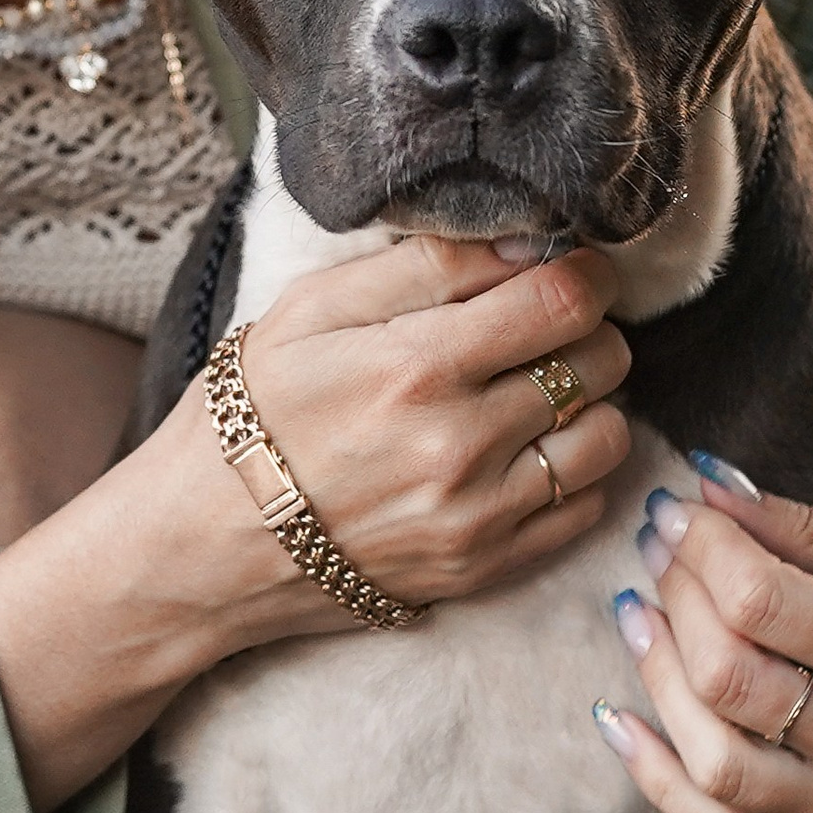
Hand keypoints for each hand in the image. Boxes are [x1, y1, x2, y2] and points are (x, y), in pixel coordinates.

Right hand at [0, 237, 630, 810]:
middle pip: (600, 362)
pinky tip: (526, 449)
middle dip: (586, 329)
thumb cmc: (253, 409)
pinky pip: (586, 507)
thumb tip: (524, 244)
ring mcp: (478, 516)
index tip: (574, 267)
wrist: (204, 544)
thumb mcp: (312, 308)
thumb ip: (424, 265)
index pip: (564, 299)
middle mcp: (460, 445)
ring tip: (538, 390)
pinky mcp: (484, 567)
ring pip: (608, 436)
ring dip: (589, 401)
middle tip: (543, 327)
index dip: (587, 271)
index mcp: (417, 365)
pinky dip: (574, 469)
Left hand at [592, 460, 812, 812]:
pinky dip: (661, 783)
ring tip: (638, 617)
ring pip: (715, 766)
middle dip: (675, 602)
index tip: (674, 510)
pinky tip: (621, 722)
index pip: (763, 603)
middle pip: (729, 680)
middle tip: (659, 555)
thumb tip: (708, 487)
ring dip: (655, 682)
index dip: (701, 548)